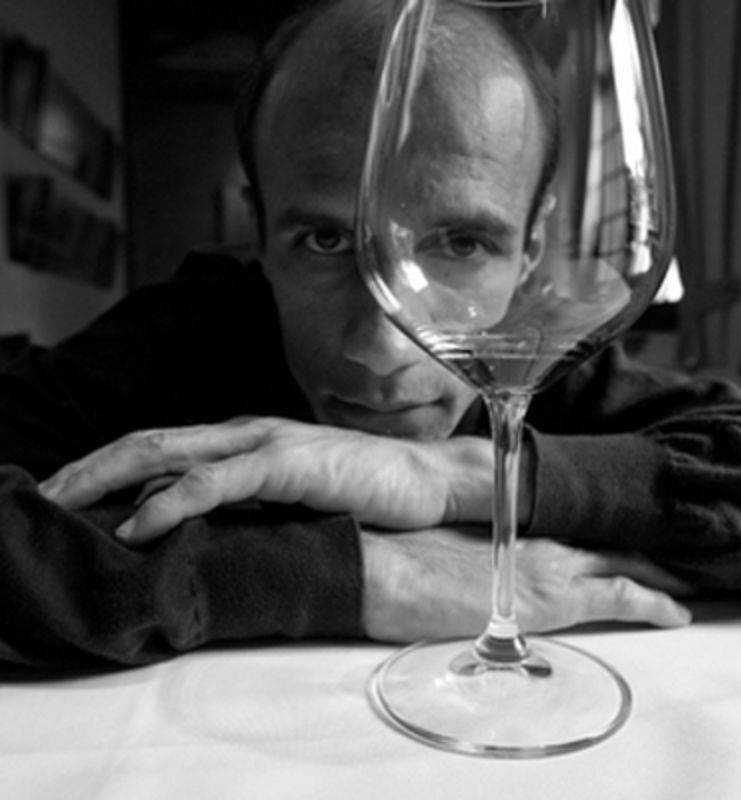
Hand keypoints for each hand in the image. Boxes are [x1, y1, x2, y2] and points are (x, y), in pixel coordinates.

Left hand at [39, 417, 496, 542]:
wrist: (424, 480)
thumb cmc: (363, 489)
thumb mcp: (290, 496)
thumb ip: (243, 501)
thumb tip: (188, 522)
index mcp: (242, 439)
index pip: (159, 445)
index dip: (105, 465)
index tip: (65, 493)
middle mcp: (244, 432)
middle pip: (146, 441)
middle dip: (86, 468)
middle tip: (38, 497)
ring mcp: (265, 443)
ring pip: (166, 453)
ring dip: (105, 479)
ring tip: (59, 506)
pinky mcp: (289, 464)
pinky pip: (215, 483)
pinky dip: (169, 503)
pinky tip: (136, 527)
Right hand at [361, 528, 692, 640]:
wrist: (379, 561)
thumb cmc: (399, 544)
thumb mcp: (440, 524)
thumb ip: (477, 526)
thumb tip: (488, 531)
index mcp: (514, 510)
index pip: (576, 512)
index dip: (606, 518)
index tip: (626, 521)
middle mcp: (540, 529)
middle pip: (608, 532)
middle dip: (644, 540)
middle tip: (674, 544)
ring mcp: (549, 562)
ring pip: (625, 559)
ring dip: (659, 567)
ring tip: (685, 576)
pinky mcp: (551, 600)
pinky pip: (621, 598)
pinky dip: (654, 602)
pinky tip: (674, 611)